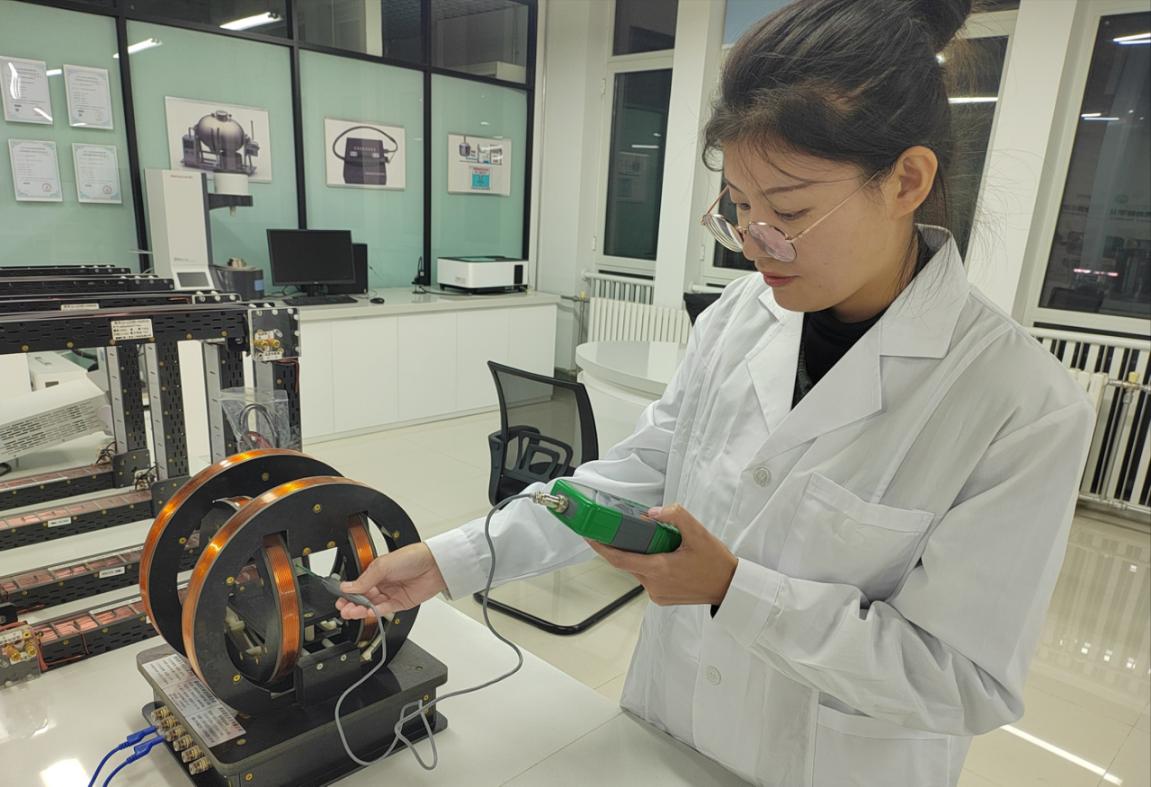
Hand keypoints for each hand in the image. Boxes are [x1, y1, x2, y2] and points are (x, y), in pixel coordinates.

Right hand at [336, 543, 446, 619]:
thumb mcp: (383, 564)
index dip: (348, 592)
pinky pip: (383, 610)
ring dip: (360, 610)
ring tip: (351, 612)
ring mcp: (391, 594)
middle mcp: (383, 583)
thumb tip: (347, 587)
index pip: (358, 585)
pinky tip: (365, 612)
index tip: (340, 597)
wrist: (435, 565)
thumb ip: (365, 579)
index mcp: (376, 571)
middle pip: (363, 597)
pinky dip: (373, 612)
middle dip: (351, 603)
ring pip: (371, 605)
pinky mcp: (400, 603)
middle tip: (343, 608)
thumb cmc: (413, 557)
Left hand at [586, 504, 737, 606]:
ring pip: (638, 569)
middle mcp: (654, 585)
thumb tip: (652, 513)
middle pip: (628, 562)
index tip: (590, 536)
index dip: (601, 547)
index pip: (620, 559)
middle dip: (624, 545)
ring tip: (656, 542)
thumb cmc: (716, 563)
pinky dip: (649, 565)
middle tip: (625, 529)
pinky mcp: (662, 598)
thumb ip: (675, 516)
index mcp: (659, 569)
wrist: (729, 587)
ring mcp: (657, 594)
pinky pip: (647, 578)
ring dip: (640, 555)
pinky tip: (664, 556)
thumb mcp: (699, 532)